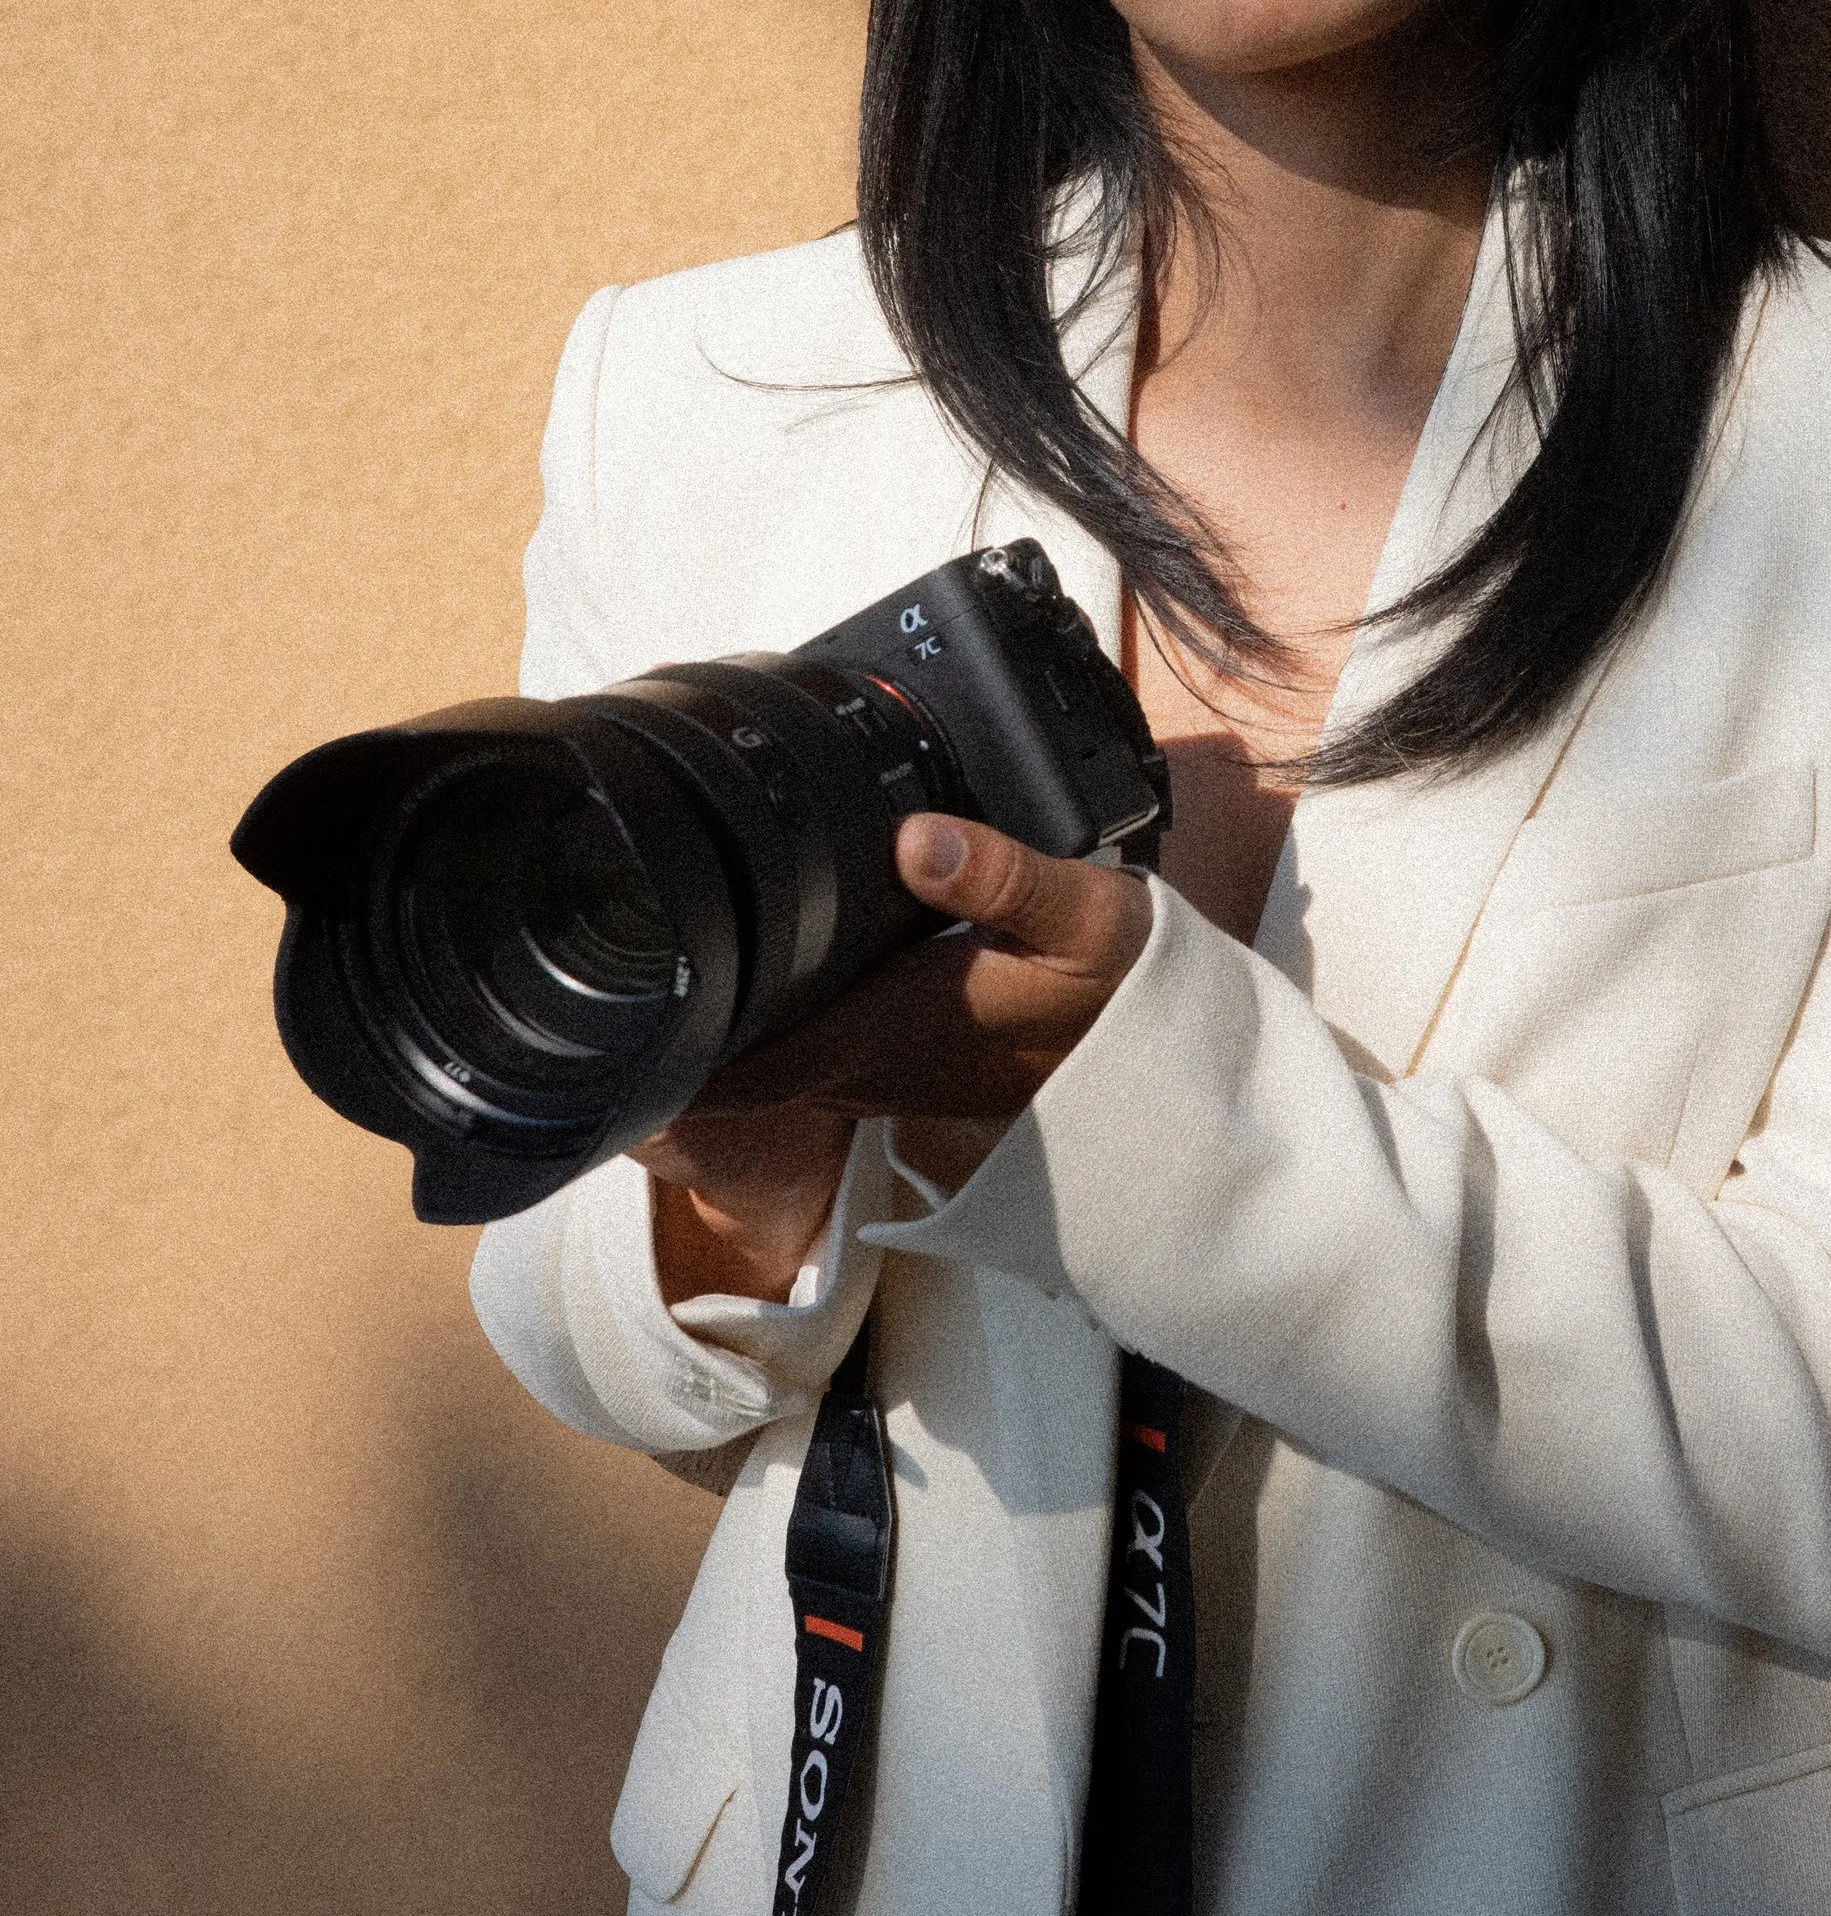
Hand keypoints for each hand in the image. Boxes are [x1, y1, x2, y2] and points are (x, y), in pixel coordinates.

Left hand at [635, 814, 1150, 1305]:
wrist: (1169, 1077)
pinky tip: (738, 974)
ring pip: (753, 1060)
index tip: (587, 1037)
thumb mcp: (1089, 919)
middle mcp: (867, 1061)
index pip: (740, 1061)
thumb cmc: (1126, 999)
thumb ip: (1004, 874)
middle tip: (577, 981)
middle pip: (721, 1064)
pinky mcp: (897, 1060)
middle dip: (652, 1036)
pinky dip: (752, 1022)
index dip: (657, 1056)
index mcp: (888, 1028)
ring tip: (631, 971)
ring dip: (698, 1028)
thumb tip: (918, 837)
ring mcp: (878, 1069)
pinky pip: (794, 1049)